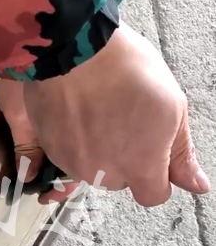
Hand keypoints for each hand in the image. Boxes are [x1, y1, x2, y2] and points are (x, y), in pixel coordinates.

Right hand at [0, 21, 209, 205]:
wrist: (73, 50)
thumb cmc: (125, 70)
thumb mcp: (171, 108)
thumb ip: (180, 154)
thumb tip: (195, 185)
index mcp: (140, 166)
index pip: (152, 195)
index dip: (155, 175)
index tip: (151, 151)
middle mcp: (103, 173)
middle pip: (118, 180)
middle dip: (122, 159)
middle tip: (122, 120)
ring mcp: (71, 162)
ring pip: (90, 168)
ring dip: (95, 150)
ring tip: (97, 112)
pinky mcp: (49, 148)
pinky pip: (66, 155)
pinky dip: (72, 140)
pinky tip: (78, 112)